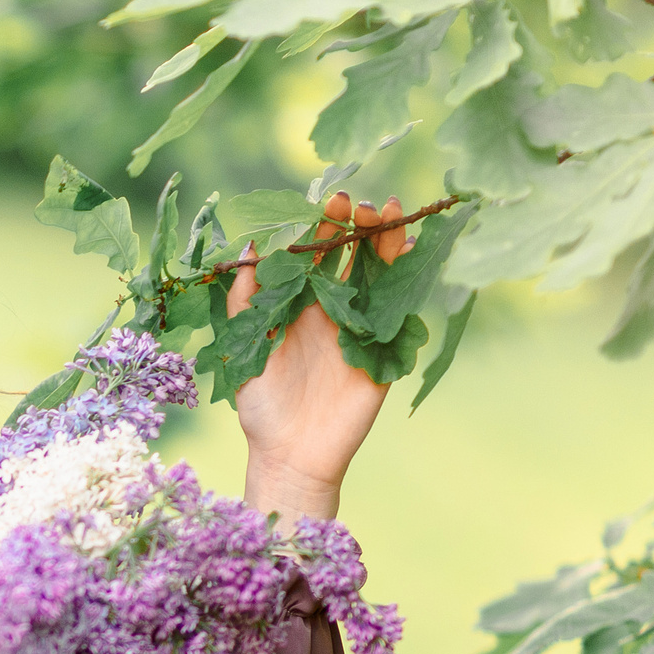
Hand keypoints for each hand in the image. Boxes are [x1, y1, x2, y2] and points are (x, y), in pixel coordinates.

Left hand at [230, 192, 410, 521]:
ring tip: (388, 213)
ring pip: (378, 275)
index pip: (316, 254)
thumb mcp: (244, 344)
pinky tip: (409, 255)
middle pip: (352, 256)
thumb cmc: (261, 404)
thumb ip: (246, 297)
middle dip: (358, 226)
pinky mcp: (383, 350)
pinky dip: (405, 282)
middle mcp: (332, 309)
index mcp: (298, 305)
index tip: (329, 200)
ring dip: (386, 243)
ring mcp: (361, 327)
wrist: (291, 453)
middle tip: (361, 202)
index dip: (324, 226)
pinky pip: (397, 310)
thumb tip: (251, 246)